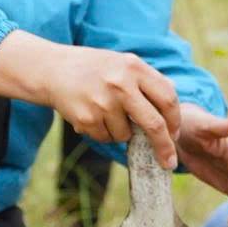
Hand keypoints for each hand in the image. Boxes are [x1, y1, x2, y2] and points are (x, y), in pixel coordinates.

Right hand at [0, 32, 180, 167]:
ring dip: (120, 132)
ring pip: (126, 135)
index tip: (175, 134)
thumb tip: (172, 113)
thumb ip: (148, 83)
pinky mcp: (86, 118)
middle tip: (169, 162)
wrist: (52, 69)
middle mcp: (121, 84)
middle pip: (154, 124)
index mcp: (134, 67)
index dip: (174, 120)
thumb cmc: (95, 69)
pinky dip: (102, 133)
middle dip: (164, 147)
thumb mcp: (123, 64)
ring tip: (105, 111)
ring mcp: (103, 102)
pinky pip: (105, 138)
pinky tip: (91, 114)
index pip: (167, 98)